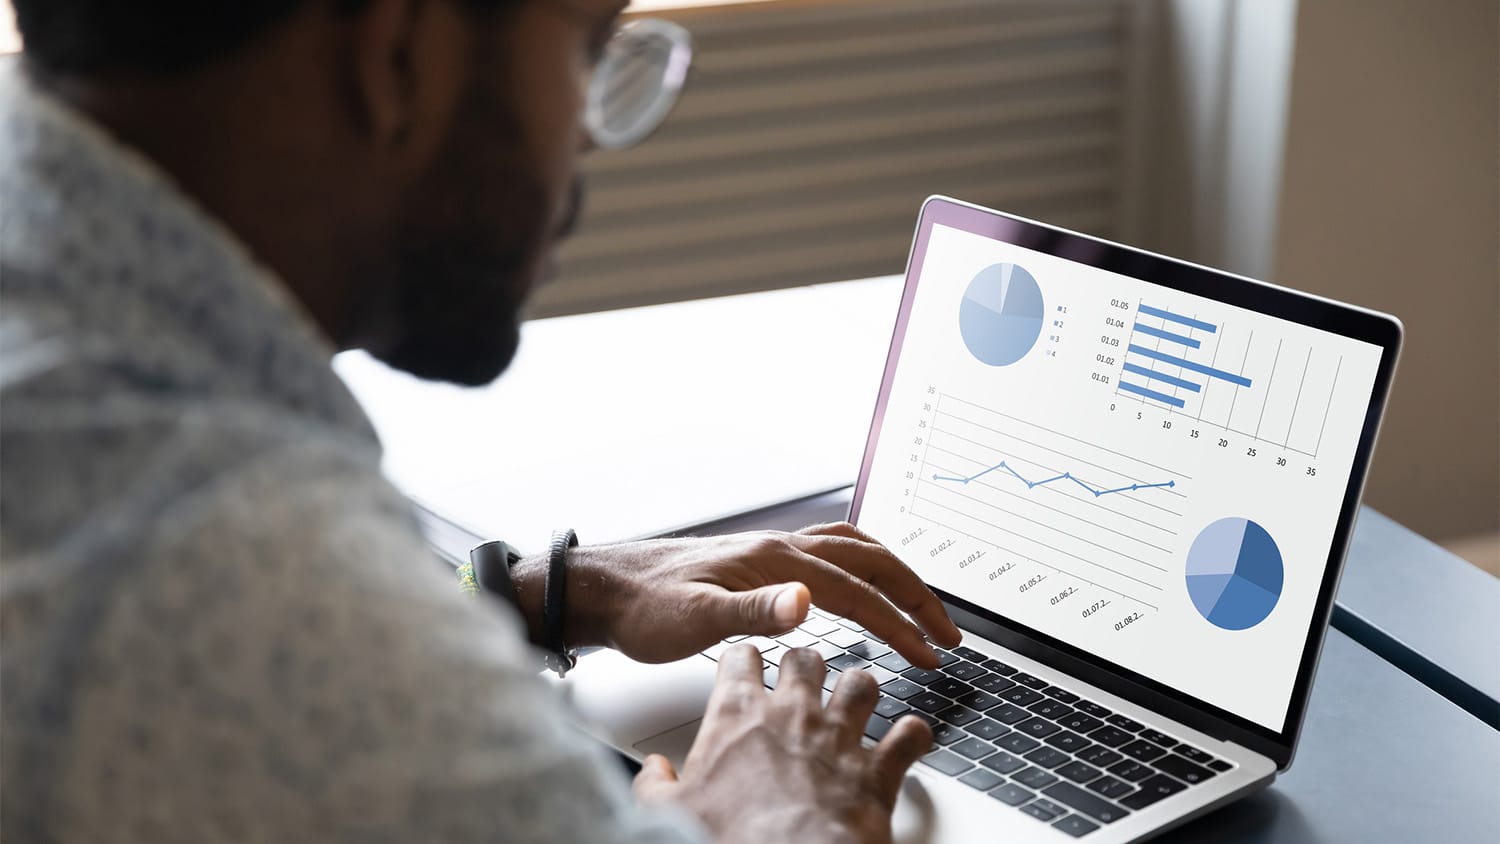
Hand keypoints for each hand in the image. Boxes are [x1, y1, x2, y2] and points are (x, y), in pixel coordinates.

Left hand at [512, 522, 961, 667]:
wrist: (609, 587)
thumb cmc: (646, 608)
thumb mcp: (695, 619)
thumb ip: (753, 611)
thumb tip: (806, 602)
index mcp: (775, 560)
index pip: (858, 592)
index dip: (900, 624)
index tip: (930, 654)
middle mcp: (782, 546)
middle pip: (871, 561)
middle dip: (916, 597)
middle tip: (948, 635)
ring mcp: (775, 548)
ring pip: (857, 549)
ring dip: (897, 576)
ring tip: (924, 608)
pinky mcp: (764, 558)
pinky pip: (833, 549)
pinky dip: (865, 563)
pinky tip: (865, 580)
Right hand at [634, 646, 929, 843]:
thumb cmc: (732, 840)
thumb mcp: (669, 813)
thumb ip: (655, 786)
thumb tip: (650, 774)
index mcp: (739, 715)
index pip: (740, 657)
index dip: (743, 659)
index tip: (745, 664)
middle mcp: (794, 714)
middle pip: (805, 657)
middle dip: (805, 664)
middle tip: (802, 678)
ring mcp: (841, 737)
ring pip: (862, 682)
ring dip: (860, 690)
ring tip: (856, 699)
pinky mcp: (879, 770)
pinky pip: (909, 735)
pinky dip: (913, 737)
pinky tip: (909, 740)